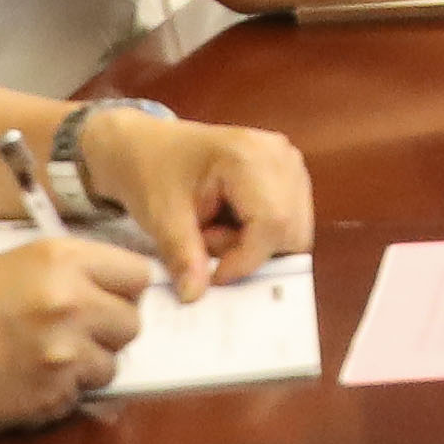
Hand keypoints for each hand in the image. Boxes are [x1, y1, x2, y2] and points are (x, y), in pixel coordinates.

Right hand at [0, 235, 154, 432]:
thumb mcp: (16, 263)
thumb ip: (72, 271)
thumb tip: (121, 286)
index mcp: (62, 260)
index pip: (138, 275)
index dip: (123, 289)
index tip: (107, 297)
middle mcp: (70, 303)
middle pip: (132, 323)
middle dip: (108, 330)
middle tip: (72, 331)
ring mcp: (63, 355)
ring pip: (111, 365)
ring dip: (87, 365)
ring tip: (43, 357)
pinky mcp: (50, 398)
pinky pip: (79, 397)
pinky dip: (60, 393)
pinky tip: (25, 379)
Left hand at [71, 109, 311, 289]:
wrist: (149, 147)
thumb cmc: (153, 173)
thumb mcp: (161, 217)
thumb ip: (183, 256)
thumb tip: (195, 296)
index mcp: (249, 156)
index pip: (273, 223)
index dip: (247, 260)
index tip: (212, 276)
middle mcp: (281, 155)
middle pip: (292, 231)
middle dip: (252, 253)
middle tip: (208, 242)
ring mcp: (290, 163)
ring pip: (294, 231)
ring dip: (256, 246)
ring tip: (216, 230)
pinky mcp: (290, 174)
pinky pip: (290, 223)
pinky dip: (261, 237)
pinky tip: (230, 223)